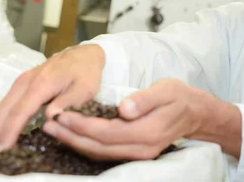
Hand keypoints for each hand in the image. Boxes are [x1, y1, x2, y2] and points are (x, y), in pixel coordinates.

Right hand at [0, 44, 105, 154]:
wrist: (85, 54)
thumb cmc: (86, 72)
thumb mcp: (85, 88)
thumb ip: (68, 103)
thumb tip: (50, 117)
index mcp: (41, 84)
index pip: (20, 112)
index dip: (9, 132)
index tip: (1, 150)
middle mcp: (26, 82)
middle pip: (2, 110)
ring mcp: (22, 82)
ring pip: (0, 107)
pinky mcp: (22, 84)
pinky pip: (5, 103)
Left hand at [42, 79, 242, 160]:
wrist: (195, 113)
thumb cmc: (180, 97)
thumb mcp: (167, 90)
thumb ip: (145, 99)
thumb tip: (124, 108)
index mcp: (148, 132)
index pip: (107, 132)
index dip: (82, 125)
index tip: (63, 114)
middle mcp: (141, 148)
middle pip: (99, 147)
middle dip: (71, 136)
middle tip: (48, 124)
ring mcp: (138, 154)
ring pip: (100, 153)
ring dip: (75, 142)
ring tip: (54, 130)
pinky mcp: (134, 153)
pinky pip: (105, 153)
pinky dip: (86, 145)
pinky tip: (73, 136)